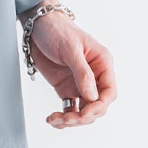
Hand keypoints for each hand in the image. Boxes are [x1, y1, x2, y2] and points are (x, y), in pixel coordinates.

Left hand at [27, 9, 116, 129]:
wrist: (38, 27)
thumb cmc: (58, 30)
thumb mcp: (70, 49)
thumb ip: (82, 73)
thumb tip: (92, 97)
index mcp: (102, 64)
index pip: (109, 92)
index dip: (99, 106)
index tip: (84, 113)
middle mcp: (94, 77)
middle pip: (97, 106)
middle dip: (83, 116)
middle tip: (66, 119)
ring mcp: (80, 84)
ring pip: (83, 111)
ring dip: (71, 120)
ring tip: (55, 120)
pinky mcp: (66, 89)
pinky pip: (69, 109)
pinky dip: (62, 118)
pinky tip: (52, 119)